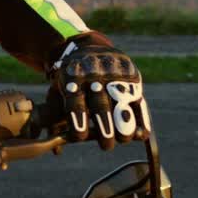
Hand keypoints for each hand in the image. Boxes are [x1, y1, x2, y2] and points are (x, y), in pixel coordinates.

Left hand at [49, 35, 151, 149]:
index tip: (81, 137)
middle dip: (104, 127)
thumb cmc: (70, 79)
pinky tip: (143, 134)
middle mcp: (94, 74)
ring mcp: (114, 73)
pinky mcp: (131, 74)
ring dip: (124, 124)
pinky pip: (138, 98)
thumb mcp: (57, 90)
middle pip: (100, 104)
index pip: (75, 102)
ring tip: (124, 139)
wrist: (87, 47)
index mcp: (72, 78)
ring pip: (122, 101)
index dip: (78, 120)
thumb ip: (54, 117)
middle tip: (106, 145)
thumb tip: (55, 151)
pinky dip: (142, 117)